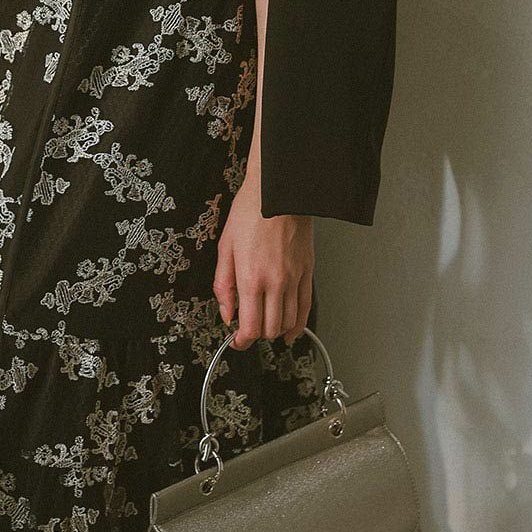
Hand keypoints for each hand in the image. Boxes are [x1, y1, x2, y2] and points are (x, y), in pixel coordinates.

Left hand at [213, 177, 313, 348]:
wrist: (280, 191)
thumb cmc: (251, 210)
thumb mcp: (225, 246)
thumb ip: (223, 284)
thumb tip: (226, 311)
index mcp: (251, 277)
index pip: (250, 327)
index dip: (242, 341)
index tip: (237, 340)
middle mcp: (275, 282)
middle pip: (269, 329)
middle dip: (257, 336)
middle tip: (248, 332)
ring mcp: (294, 278)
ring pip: (288, 322)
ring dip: (276, 331)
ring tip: (266, 327)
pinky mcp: (307, 271)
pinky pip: (306, 306)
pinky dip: (299, 323)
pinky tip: (291, 330)